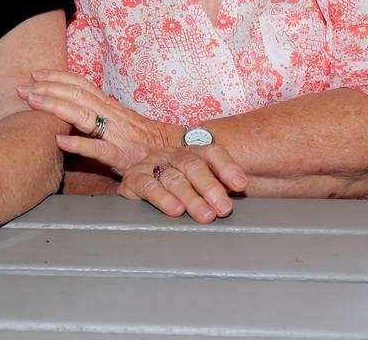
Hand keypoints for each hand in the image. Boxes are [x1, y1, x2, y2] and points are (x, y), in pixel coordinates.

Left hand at [18, 69, 181, 173]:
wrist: (180, 156)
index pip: (81, 84)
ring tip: (33, 101)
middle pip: (76, 94)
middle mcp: (112, 115)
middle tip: (21, 87)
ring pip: (82, 114)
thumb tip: (73, 108)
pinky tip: (59, 140)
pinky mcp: (121, 157)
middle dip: (46, 88)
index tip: (36, 73)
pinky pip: (98, 149)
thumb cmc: (147, 141)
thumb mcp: (122, 122)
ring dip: (54, 106)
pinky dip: (78, 144)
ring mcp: (116, 134)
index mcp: (111, 106)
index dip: (58, 77)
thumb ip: (100, 115)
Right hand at [118, 146, 246, 222]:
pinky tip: (175, 209)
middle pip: (193, 165)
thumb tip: (241, 194)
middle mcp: (172, 154)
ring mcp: (152, 164)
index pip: (212, 152)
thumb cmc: (174, 189)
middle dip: (210, 187)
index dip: (227, 167)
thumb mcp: (198, 186)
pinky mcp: (133, 178)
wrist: (127, 168)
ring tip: (205, 215)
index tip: (240, 185)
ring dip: (191, 197)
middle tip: (223, 208)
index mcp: (192, 153)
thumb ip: (218, 188)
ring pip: (173, 178)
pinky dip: (162, 198)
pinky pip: (148, 186)